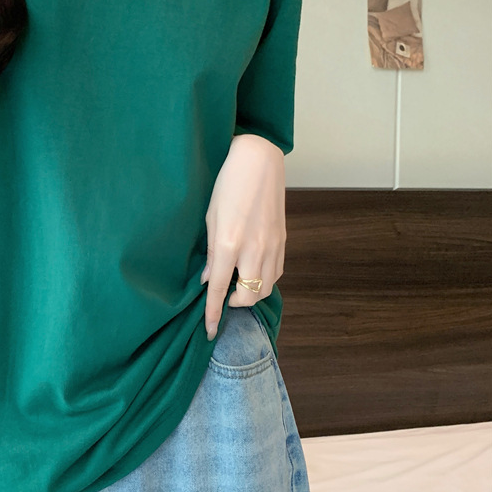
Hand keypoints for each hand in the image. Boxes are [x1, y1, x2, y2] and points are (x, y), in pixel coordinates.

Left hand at [200, 134, 286, 340]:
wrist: (257, 160)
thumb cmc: (227, 184)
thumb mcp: (209, 218)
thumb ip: (210, 252)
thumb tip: (207, 278)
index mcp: (229, 243)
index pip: (219, 288)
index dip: (213, 312)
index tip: (209, 330)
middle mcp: (253, 249)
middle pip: (248, 296)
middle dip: (235, 303)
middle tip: (223, 293)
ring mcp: (272, 246)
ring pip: (265, 288)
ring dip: (251, 293)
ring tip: (237, 283)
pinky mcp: (283, 240)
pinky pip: (276, 273)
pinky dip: (264, 280)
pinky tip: (252, 270)